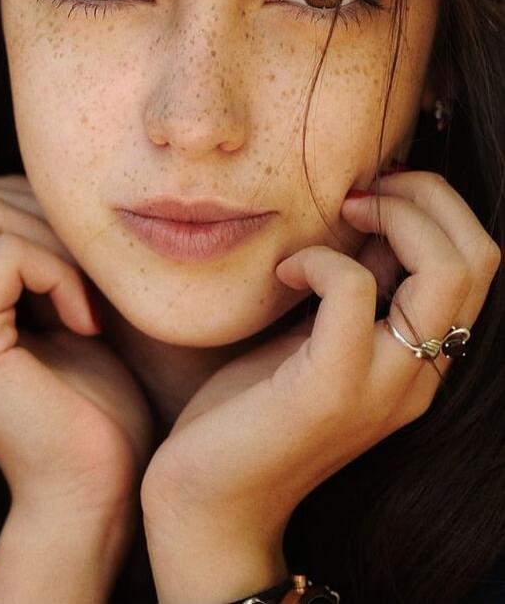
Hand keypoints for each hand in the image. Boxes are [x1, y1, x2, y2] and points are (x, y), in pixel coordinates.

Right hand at [0, 175, 153, 526]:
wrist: (99, 485)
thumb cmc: (99, 397)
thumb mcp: (70, 303)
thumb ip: (45, 251)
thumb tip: (54, 185)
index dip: (36, 209)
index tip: (82, 266)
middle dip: (49, 220)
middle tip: (92, 279)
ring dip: (58, 246)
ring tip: (89, 301)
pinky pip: (6, 256)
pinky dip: (59, 273)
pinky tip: (85, 320)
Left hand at [140, 171, 500, 601]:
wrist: (211, 500)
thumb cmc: (255, 407)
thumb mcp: (319, 334)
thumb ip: (359, 286)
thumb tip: (371, 213)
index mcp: (422, 356)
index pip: (478, 261)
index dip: (435, 205)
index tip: (374, 189)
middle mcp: (421, 372)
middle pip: (478, 257)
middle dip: (426, 195)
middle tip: (362, 191)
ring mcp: (384, 384)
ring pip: (444, 269)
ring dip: (392, 214)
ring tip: (339, 215)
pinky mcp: (332, 388)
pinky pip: (356, 291)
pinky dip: (322, 260)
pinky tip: (286, 270)